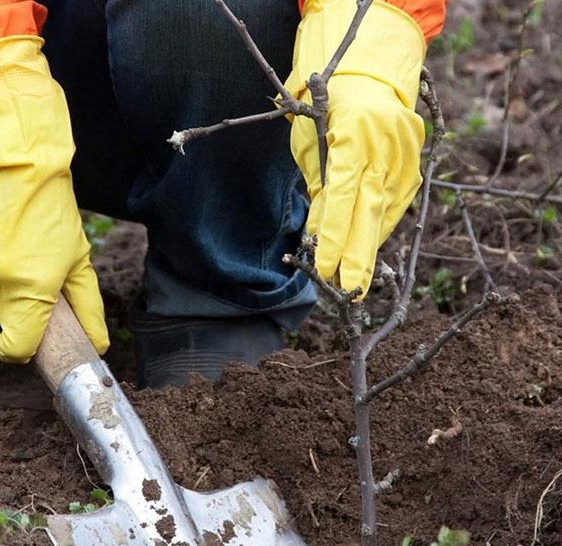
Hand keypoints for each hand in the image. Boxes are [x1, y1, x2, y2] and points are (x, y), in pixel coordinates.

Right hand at [0, 36, 108, 361]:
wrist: (13, 163)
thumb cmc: (51, 212)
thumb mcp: (78, 260)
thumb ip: (88, 307)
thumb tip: (99, 344)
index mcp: (30, 292)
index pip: (13, 349)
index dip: (18, 348)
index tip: (22, 338)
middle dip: (4, 313)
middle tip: (22, 282)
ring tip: (5, 256)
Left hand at [285, 0, 426, 296]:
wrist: (369, 73)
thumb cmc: (326, 106)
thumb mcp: (311, 141)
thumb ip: (319, 184)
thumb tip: (319, 230)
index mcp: (353, 135)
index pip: (341, 197)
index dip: (333, 236)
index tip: (324, 268)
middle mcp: (385, 146)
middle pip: (370, 210)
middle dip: (358, 255)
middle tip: (349, 292)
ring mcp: (405, 153)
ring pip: (386, 209)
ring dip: (369, 244)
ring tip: (355, 278)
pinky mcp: (414, 161)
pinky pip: (397, 201)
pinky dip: (381, 224)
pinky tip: (368, 244)